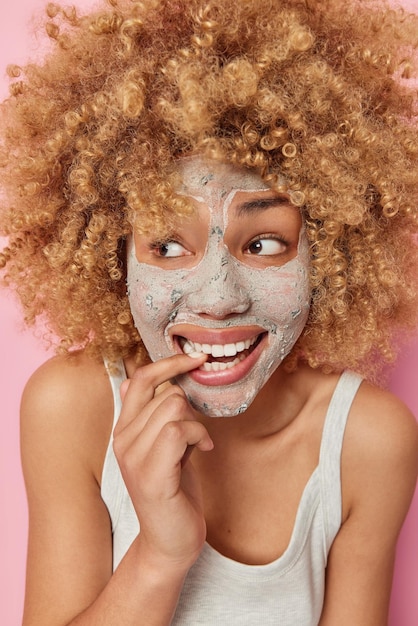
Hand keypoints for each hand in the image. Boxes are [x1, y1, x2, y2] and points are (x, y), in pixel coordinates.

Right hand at [113, 353, 212, 569]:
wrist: (170, 541)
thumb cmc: (173, 490)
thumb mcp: (163, 445)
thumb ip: (153, 414)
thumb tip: (131, 379)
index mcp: (124, 429)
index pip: (139, 378)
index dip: (168, 363)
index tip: (195, 359)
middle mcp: (123, 439)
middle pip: (165, 391)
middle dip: (190, 407)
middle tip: (195, 433)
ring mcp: (134, 457)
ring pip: (173, 406)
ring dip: (196, 424)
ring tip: (197, 445)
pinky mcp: (151, 474)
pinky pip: (178, 430)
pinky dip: (198, 436)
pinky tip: (202, 452)